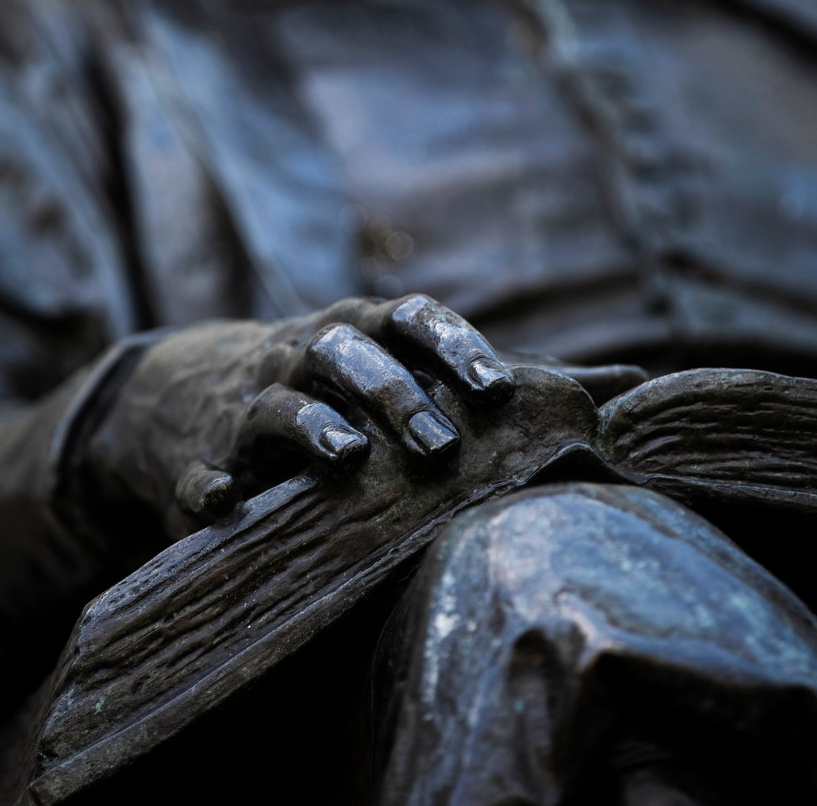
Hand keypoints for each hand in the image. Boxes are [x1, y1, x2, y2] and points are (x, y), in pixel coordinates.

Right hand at [78, 294, 515, 540]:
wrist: (191, 394)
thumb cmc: (332, 385)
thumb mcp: (402, 366)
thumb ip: (499, 380)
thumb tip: (625, 385)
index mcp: (360, 329)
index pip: (408, 317)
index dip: (451, 345)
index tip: (497, 390)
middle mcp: (305, 351)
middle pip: (347, 355)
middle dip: (394, 395)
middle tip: (440, 448)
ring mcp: (250, 403)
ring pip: (279, 402)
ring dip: (309, 424)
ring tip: (346, 458)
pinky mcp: (203, 457)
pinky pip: (201, 470)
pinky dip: (211, 484)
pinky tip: (225, 500)